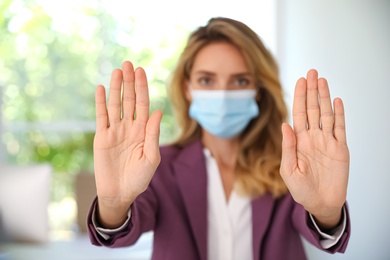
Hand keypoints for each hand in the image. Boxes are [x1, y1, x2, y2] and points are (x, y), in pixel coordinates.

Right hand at [93, 61, 161, 227]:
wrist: (120, 192)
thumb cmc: (139, 178)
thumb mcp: (151, 157)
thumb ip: (153, 134)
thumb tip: (158, 111)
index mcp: (144, 130)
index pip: (143, 104)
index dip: (142, 88)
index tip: (141, 71)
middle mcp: (130, 127)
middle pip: (129, 99)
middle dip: (129, 82)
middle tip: (128, 64)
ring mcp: (115, 130)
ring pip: (115, 104)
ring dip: (116, 88)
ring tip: (117, 71)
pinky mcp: (102, 137)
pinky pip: (101, 116)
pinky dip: (100, 103)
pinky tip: (100, 89)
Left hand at [280, 69, 349, 228]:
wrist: (320, 203)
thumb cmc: (301, 189)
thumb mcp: (288, 169)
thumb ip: (288, 147)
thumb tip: (284, 125)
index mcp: (299, 141)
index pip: (298, 114)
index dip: (299, 97)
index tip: (299, 81)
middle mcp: (313, 137)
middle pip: (312, 109)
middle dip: (311, 91)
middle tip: (312, 72)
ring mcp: (327, 141)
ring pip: (327, 114)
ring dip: (325, 97)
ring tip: (322, 81)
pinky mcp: (341, 149)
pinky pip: (340, 128)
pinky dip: (340, 114)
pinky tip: (337, 101)